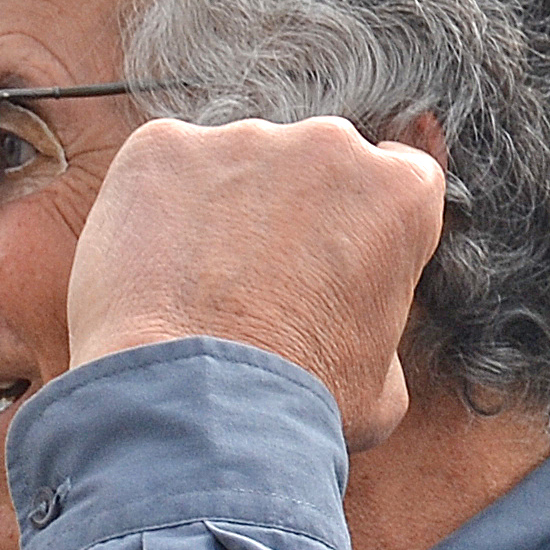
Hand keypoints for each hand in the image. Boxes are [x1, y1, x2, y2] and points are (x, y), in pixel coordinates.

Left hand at [66, 114, 450, 451]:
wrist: (196, 410)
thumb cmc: (295, 409)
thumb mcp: (383, 388)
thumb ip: (382, 328)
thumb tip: (366, 332)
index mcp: (400, 192)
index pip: (391, 175)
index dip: (353, 222)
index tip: (324, 260)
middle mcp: (329, 145)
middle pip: (310, 161)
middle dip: (287, 210)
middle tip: (252, 283)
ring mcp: (242, 140)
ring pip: (233, 162)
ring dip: (218, 208)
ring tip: (193, 288)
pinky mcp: (161, 148)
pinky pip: (160, 167)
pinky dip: (150, 207)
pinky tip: (148, 270)